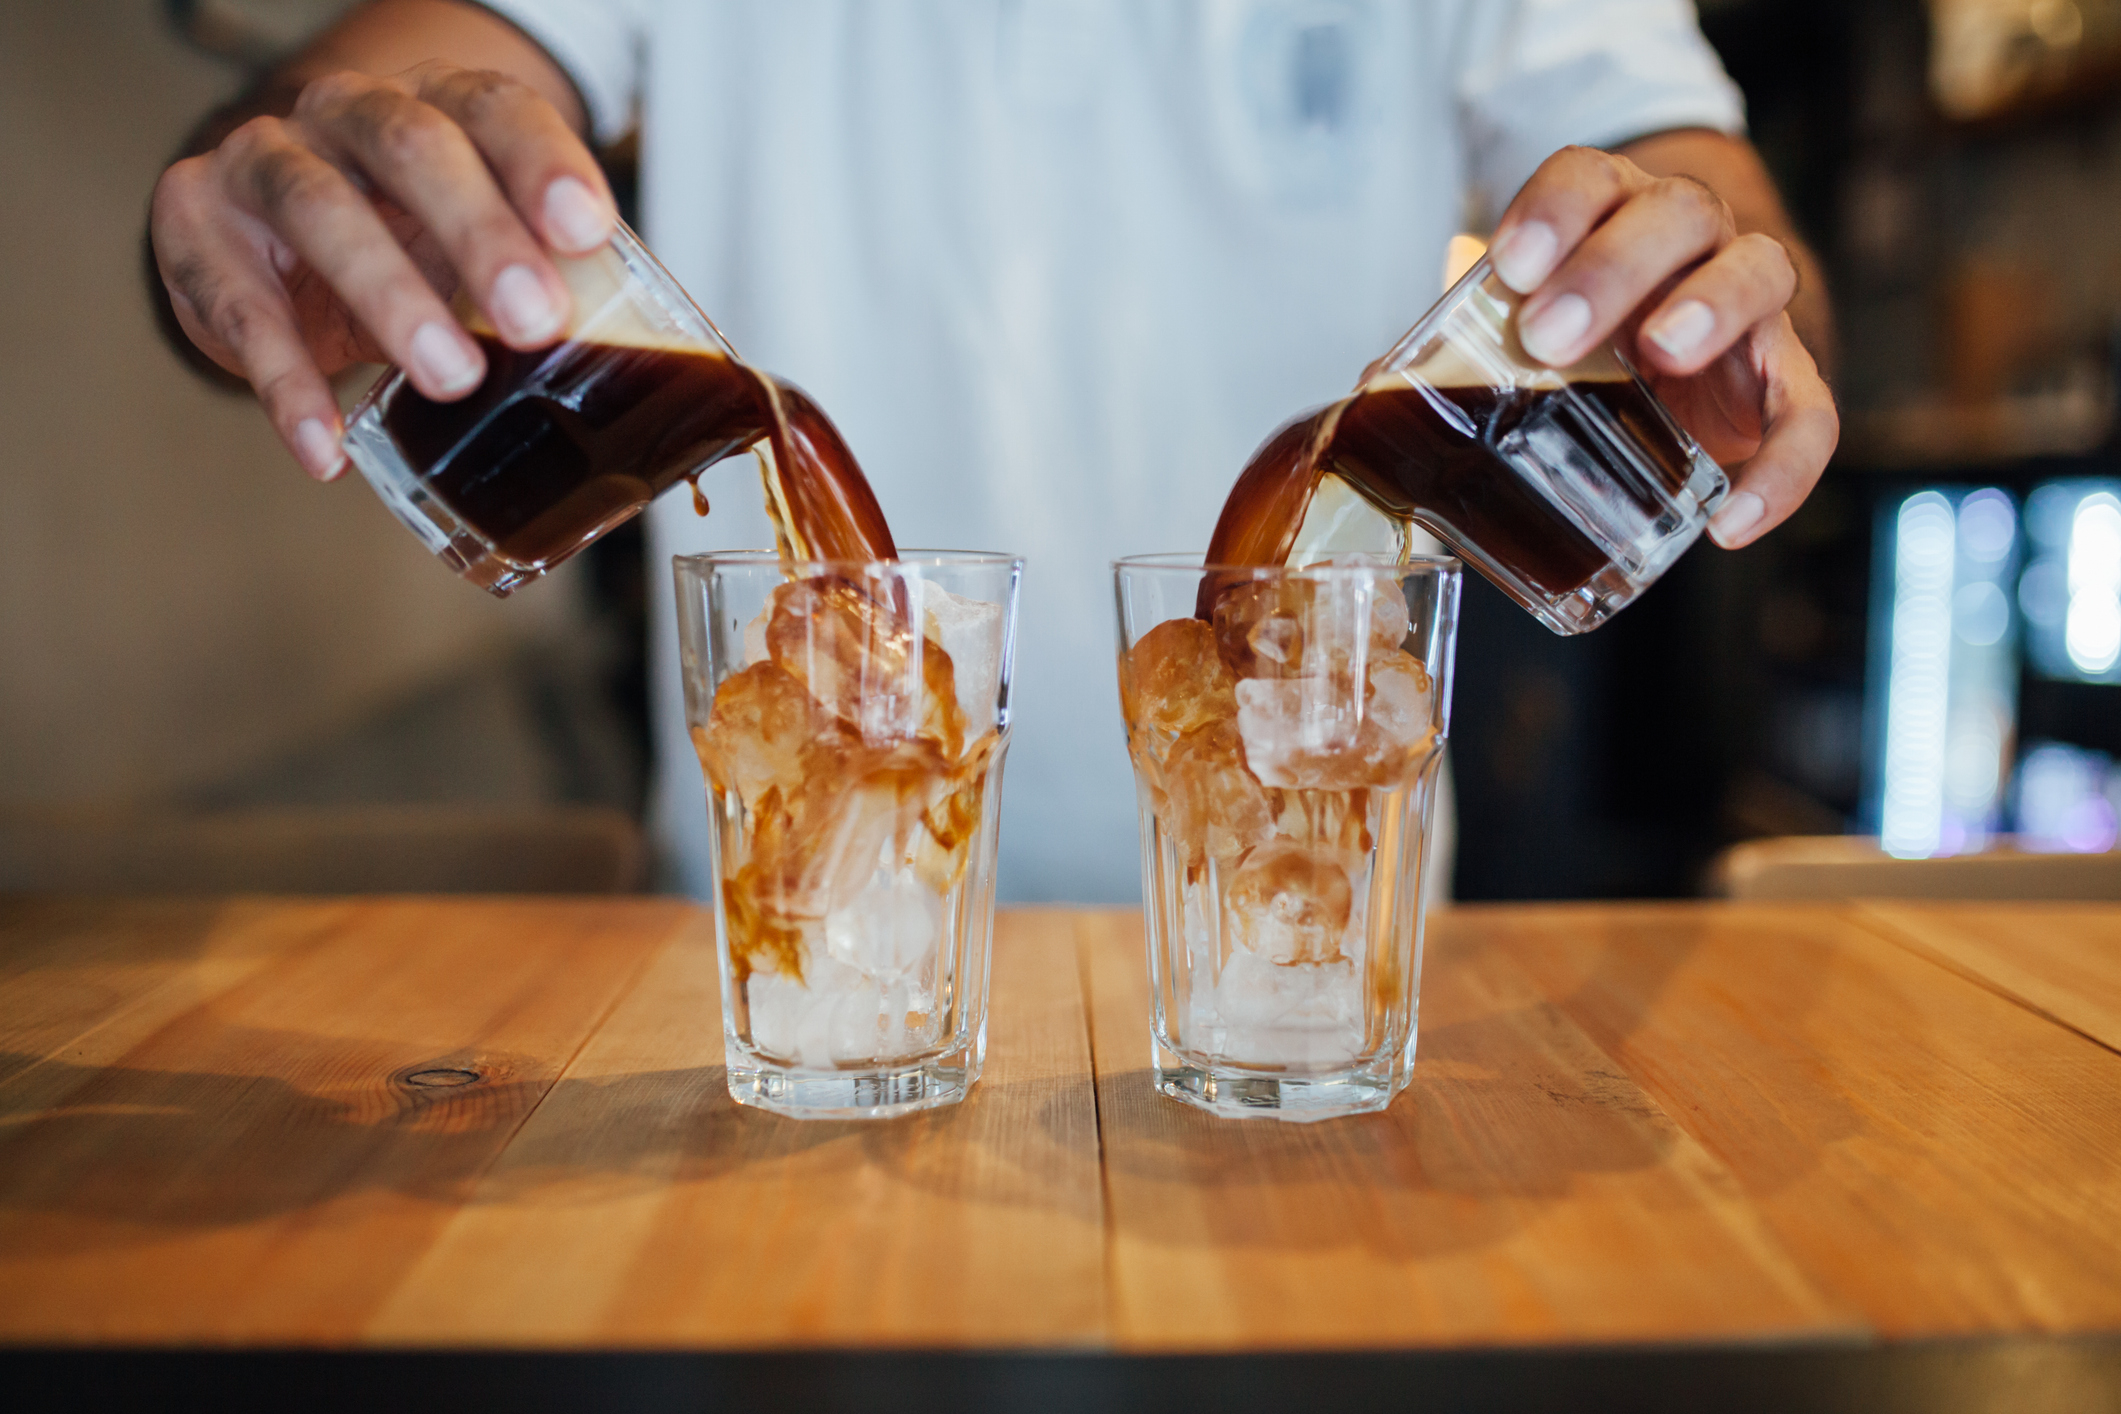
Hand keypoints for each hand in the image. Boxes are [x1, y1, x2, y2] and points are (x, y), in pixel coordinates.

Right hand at [149, 62, 616, 479]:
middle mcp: (350, 117)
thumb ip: (540, 286)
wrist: (262, 240)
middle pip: (415, 147)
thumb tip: (640, 381)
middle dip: (481, 235)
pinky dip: (289, 386)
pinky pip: (244, 309)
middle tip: (534, 320)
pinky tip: (326, 445)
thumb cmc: (397, 242)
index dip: (544, 165)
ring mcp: (266, 162)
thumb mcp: (473, 252)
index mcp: (438, 109)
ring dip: (391, 297)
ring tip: (448, 377)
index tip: (587, 229)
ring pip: (323, 207)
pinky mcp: (198, 227)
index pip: (496, 111)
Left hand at [1485, 144, 1838, 549]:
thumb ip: (1461, 350)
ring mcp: (1748, 309)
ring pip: (1758, 272)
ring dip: (1711, 307)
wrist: (1684, 348)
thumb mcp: (1519, 332)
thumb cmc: (1582, 335)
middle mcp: (1692, 242)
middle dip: (1613, 266)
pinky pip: (1810, 419)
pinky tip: (1732, 521)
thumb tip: (1367, 411)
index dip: (1555, 209)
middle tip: (1552, 331)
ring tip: (1661, 351)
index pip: (1590, 177)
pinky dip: (1783, 468)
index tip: (1509, 263)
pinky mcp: (1784, 385)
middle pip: (1676, 215)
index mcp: (1614, 212)